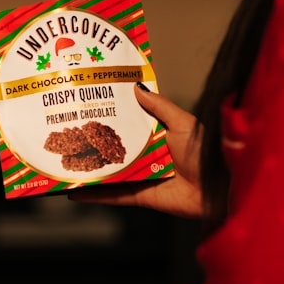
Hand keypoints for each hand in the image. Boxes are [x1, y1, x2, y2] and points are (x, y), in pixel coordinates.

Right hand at [68, 84, 204, 218]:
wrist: (221, 189)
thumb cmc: (206, 152)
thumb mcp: (182, 122)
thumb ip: (159, 106)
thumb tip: (136, 86)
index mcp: (158, 133)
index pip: (127, 123)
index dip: (108, 116)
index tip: (85, 109)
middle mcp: (147, 154)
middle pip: (114, 148)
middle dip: (91, 144)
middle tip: (64, 136)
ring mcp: (143, 176)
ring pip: (109, 172)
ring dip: (88, 170)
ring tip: (62, 165)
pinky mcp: (142, 197)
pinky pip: (115, 196)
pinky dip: (95, 195)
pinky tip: (74, 193)